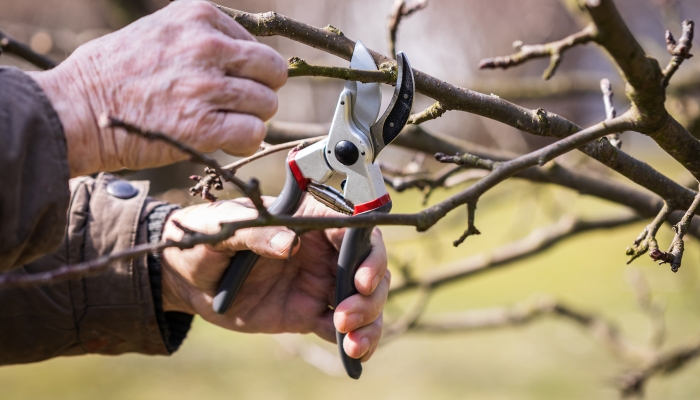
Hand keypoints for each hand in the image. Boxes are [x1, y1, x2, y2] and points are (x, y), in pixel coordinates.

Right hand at [28, 1, 286, 176]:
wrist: (75, 109)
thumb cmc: (112, 73)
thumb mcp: (159, 30)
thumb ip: (202, 37)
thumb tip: (244, 59)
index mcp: (199, 15)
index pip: (258, 46)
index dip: (247, 71)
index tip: (225, 83)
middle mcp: (207, 45)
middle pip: (272, 72)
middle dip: (259, 91)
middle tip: (235, 106)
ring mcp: (206, 86)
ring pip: (266, 104)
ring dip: (250, 118)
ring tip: (219, 122)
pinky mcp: (202, 126)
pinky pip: (254, 132)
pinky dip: (244, 141)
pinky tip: (223, 140)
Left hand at [160, 196, 389, 360]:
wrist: (185, 277)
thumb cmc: (205, 238)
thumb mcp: (223, 228)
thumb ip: (255, 233)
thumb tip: (288, 243)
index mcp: (307, 220)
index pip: (354, 230)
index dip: (369, 253)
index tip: (361, 279)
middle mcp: (321, 250)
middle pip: (369, 267)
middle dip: (371, 294)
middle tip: (347, 314)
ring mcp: (318, 282)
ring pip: (363, 300)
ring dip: (368, 320)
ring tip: (352, 342)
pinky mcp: (308, 313)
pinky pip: (340, 328)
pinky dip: (355, 343)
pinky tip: (354, 357)